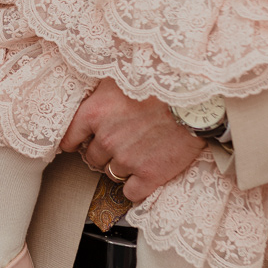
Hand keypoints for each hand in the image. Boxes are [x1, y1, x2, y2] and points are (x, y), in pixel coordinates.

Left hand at [59, 79, 204, 204]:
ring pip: (112, 174)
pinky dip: (137, 187)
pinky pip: (131, 192)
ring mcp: (127, 159)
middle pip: (92, 158)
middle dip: (104, 152)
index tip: (80, 143)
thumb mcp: (122, 75)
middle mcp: (107, 138)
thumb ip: (100, 91)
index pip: (69, 137)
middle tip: (123, 141)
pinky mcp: (149, 175)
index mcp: (95, 112)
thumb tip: (90, 95)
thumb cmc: (162, 82)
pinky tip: (145, 176)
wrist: (197, 99)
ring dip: (122, 167)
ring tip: (140, 151)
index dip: (76, 141)